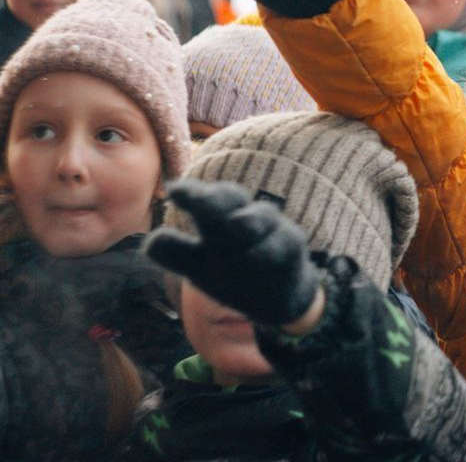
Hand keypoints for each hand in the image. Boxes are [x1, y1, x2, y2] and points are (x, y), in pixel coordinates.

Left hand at [144, 180, 320, 325]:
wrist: (281, 296)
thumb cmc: (235, 274)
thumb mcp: (198, 267)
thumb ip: (174, 253)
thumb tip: (151, 242)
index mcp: (215, 222)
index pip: (202, 200)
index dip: (189, 193)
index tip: (174, 191)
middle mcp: (241, 220)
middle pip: (229, 199)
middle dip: (212, 198)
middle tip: (196, 197)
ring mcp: (269, 231)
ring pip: (260, 216)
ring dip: (249, 219)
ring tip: (237, 224)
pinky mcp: (292, 246)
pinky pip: (283, 243)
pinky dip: (271, 249)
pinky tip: (260, 255)